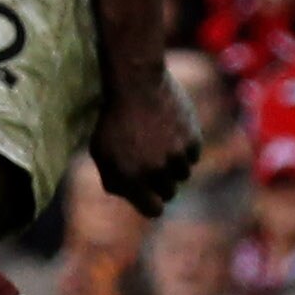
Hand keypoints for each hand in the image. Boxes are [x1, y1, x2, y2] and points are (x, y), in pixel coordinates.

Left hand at [89, 71, 199, 215]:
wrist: (136, 83)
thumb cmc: (115, 118)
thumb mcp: (102, 150)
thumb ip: (114, 179)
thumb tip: (131, 198)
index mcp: (130, 177)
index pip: (153, 210)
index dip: (150, 202)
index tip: (148, 193)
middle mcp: (155, 171)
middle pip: (168, 192)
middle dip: (160, 180)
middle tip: (149, 158)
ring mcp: (176, 156)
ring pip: (182, 174)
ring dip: (172, 163)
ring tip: (156, 139)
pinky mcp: (193, 140)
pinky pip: (193, 156)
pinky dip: (184, 146)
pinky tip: (169, 129)